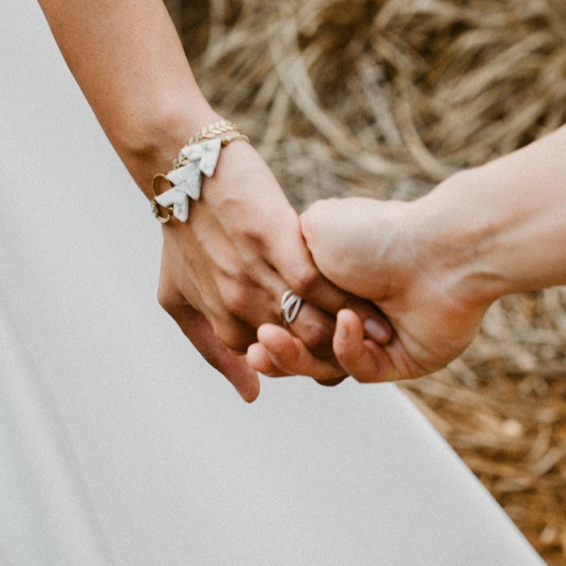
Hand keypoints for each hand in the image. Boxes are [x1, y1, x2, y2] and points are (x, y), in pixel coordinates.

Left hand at [155, 141, 383, 400]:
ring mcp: (254, 272)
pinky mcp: (273, 237)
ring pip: (310, 324)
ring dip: (349, 336)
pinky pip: (314, 283)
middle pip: (299, 350)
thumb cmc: (182, 235)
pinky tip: (371, 309)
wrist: (184, 171)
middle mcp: (237, 303)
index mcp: (220, 319)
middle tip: (375, 354)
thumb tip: (253, 394)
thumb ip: (211, 350)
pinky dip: (343, 299)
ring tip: (385, 340)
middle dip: (337, 358)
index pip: (275, 362)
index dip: (311, 365)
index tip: (342, 361)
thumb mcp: (180, 298)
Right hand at [250, 194, 490, 382]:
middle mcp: (356, 320)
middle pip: (305, 351)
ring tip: (272, 340)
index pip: (291, 324)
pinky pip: (362, 368)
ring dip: (297, 356)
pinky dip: (347, 348)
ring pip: (327, 366)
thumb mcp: (312, 233)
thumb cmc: (374, 233)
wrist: (434, 244)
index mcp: (333, 290)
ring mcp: (378, 344)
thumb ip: (286, 257)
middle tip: (256, 347)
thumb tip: (265, 275)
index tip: (246, 328)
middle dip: (276, 351)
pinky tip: (345, 322)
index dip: (266, 329)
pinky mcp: (402, 363)